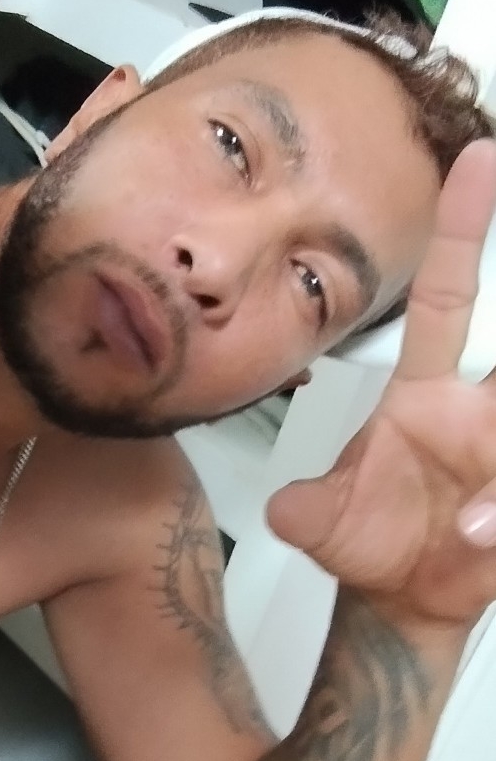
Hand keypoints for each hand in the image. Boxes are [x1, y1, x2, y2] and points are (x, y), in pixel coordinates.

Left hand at [268, 139, 495, 630]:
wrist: (400, 599)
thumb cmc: (369, 541)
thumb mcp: (320, 522)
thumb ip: (304, 511)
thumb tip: (286, 510)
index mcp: (425, 392)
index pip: (445, 295)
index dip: (462, 229)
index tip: (477, 161)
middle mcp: (476, 411)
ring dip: (493, 480)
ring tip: (465, 523)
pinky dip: (494, 516)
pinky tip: (473, 535)